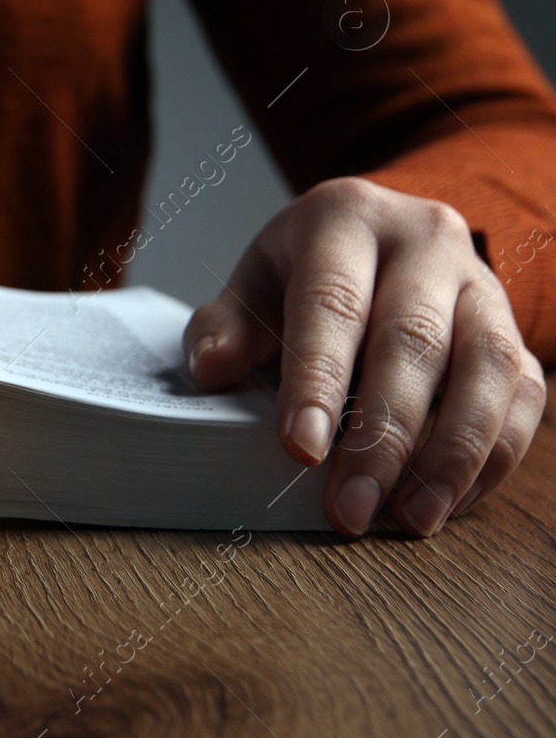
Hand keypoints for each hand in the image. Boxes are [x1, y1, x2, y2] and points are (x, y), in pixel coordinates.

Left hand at [184, 177, 545, 537]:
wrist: (376, 241)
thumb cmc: (304, 274)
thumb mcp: (252, 285)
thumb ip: (225, 328)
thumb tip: (213, 370)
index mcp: (346, 219)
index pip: (333, 303)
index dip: (318, 380)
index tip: (301, 450)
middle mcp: (425, 240)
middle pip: (414, 341)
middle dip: (382, 435)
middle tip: (351, 507)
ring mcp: (481, 284)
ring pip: (487, 369)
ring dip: (451, 454)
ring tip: (409, 518)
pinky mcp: (515, 331)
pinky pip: (523, 395)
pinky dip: (494, 456)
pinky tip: (448, 501)